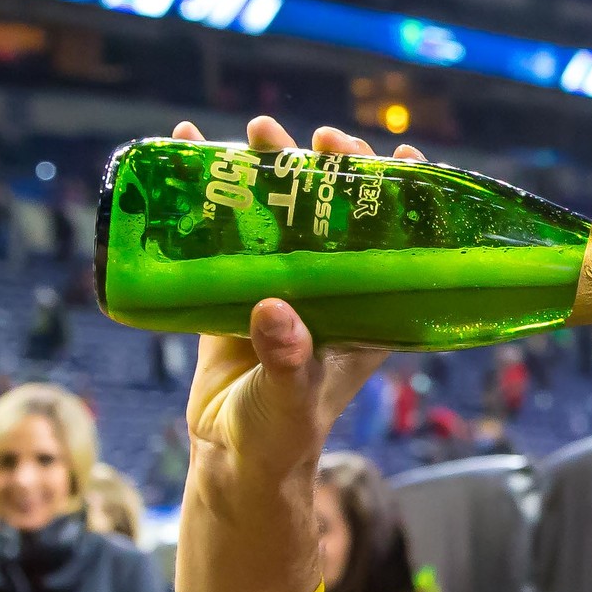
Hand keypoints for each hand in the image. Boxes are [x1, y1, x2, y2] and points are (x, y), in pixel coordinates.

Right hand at [171, 116, 418, 591]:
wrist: (230, 461)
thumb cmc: (279, 437)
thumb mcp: (290, 401)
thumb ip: (289, 361)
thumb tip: (275, 312)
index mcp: (364, 310)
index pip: (397, 242)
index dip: (403, 197)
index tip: (401, 156)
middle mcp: (329, 288)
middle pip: (337, 212)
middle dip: (328, 166)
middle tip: (315, 138)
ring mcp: (282, 281)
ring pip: (282, 209)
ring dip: (271, 165)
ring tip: (256, 129)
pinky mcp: (235, 285)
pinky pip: (224, 229)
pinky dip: (207, 189)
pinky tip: (187, 144)